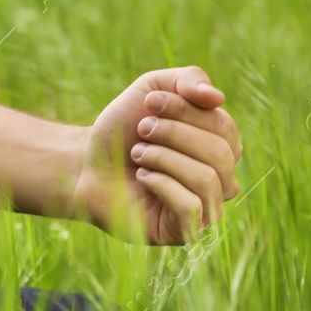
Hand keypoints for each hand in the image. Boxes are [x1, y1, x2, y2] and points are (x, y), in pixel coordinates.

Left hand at [71, 66, 242, 244]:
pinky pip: (191, 207)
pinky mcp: (185, 231)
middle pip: (219, 153)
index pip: (224, 126)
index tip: (148, 104)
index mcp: (221, 146)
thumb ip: (188, 79)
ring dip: (163, 158)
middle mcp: (222, 179)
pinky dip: (161, 184)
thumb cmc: (123, 128)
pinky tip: (142, 177)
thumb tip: (218, 97)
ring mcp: (206, 208)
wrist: (86, 162)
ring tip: (138, 153)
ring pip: (207, 179)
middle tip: (142, 131)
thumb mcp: (152, 89)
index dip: (185, 110)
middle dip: (172, 134)